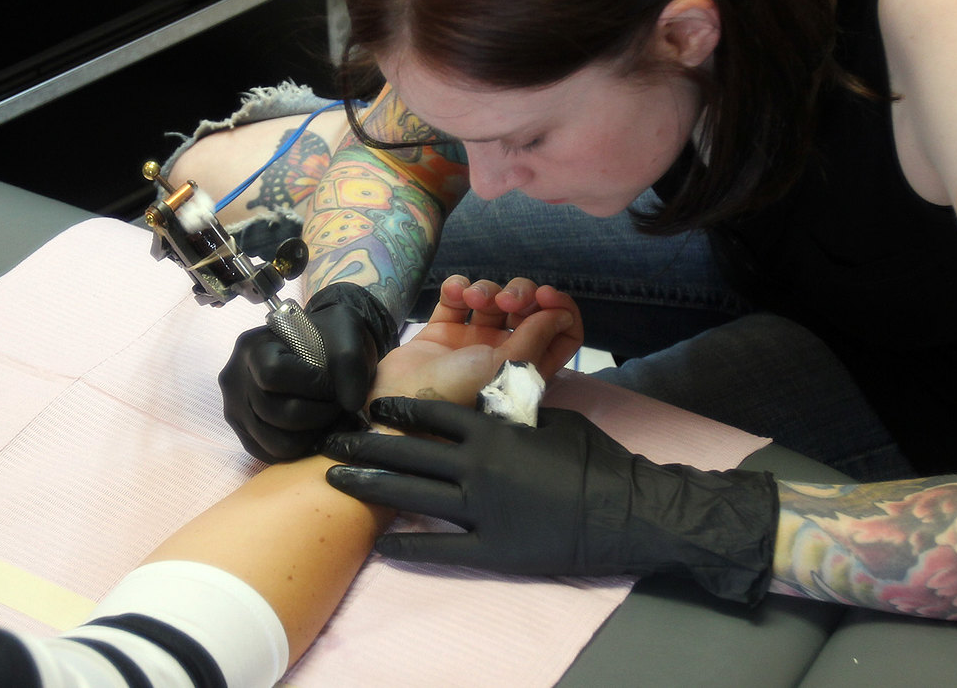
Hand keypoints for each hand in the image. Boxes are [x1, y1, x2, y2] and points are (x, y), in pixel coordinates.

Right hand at [219, 282, 395, 462]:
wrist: (318, 346)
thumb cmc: (327, 338)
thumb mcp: (344, 336)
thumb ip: (349, 362)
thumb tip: (350, 403)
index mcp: (252, 346)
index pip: (273, 374)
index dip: (310, 386)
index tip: (331, 385)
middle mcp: (235, 379)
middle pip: (276, 413)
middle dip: (317, 415)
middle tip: (336, 406)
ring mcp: (235, 409)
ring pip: (275, 442)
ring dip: (311, 436)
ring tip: (326, 418)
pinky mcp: (244, 434)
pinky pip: (272, 454)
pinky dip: (299, 448)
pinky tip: (314, 429)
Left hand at [324, 397, 777, 603]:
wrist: (624, 509)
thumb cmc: (592, 458)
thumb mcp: (550, 420)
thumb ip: (511, 415)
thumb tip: (490, 408)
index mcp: (492, 430)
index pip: (431, 414)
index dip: (396, 411)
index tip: (371, 409)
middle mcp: (476, 466)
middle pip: (407, 453)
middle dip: (365, 448)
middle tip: (332, 445)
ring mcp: (480, 509)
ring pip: (411, 496)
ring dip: (371, 487)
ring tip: (338, 481)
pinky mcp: (489, 548)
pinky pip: (438, 547)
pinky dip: (406, 545)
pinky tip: (380, 543)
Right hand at [371, 276, 582, 406]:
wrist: (400, 407)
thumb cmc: (460, 394)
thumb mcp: (506, 366)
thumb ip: (536, 336)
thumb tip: (563, 315)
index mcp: (527, 365)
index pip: (561, 332)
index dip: (559, 309)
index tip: (545, 297)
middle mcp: (504, 352)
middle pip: (528, 309)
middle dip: (520, 293)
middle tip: (506, 300)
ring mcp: (472, 341)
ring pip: (492, 299)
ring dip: (486, 289)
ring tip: (472, 299)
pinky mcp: (442, 331)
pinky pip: (456, 298)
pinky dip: (457, 288)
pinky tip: (453, 293)